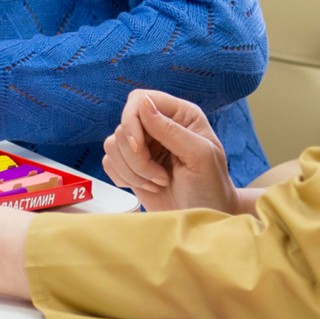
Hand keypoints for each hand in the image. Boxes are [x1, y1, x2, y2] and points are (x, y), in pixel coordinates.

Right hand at [103, 90, 237, 213]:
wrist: (203, 219)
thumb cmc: (210, 187)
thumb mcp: (200, 157)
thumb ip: (171, 130)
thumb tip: (143, 104)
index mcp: (179, 115)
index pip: (140, 99)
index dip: (132, 121)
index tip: (139, 147)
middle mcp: (158, 126)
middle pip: (123, 126)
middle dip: (137, 158)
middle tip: (161, 177)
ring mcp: (143, 146)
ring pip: (112, 145)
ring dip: (133, 171)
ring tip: (159, 183)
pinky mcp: (130, 165)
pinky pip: (108, 162)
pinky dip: (124, 178)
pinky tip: (147, 187)